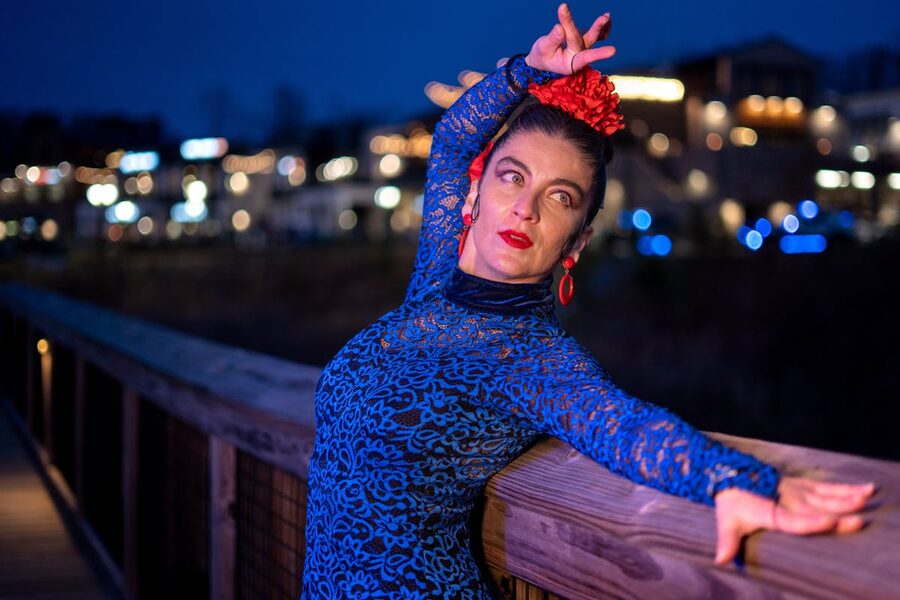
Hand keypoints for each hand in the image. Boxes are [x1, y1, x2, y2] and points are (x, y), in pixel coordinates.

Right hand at [525, 3, 615, 74]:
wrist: (543, 58)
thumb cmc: (542, 56)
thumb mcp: (543, 49)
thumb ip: (552, 40)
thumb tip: (560, 27)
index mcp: (570, 63)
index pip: (583, 57)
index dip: (598, 53)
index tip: (612, 51)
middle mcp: (580, 56)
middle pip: (587, 40)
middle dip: (596, 28)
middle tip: (603, 18)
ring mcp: (584, 47)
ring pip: (594, 36)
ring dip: (600, 26)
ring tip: (606, 16)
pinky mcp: (584, 40)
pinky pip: (597, 34)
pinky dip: (602, 27)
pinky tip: (607, 18)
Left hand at [713, 476, 875, 564]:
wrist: (729, 473)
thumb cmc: (731, 503)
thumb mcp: (727, 521)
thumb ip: (728, 541)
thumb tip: (720, 560)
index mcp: (773, 512)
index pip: (795, 520)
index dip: (813, 522)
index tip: (830, 521)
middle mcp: (788, 500)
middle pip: (817, 509)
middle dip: (839, 513)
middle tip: (860, 519)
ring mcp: (797, 491)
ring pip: (826, 496)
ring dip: (847, 498)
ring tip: (866, 498)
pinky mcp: (802, 485)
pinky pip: (827, 488)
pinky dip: (845, 489)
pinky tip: (864, 490)